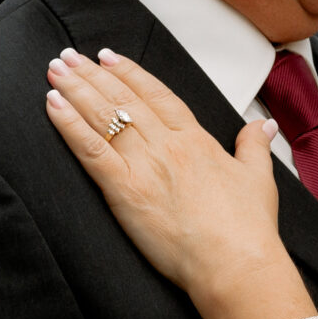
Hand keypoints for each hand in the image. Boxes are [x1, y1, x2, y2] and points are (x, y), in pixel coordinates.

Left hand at [44, 48, 285, 306]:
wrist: (236, 263)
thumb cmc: (248, 229)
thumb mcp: (258, 178)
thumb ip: (254, 146)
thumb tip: (264, 125)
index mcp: (196, 140)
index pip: (157, 95)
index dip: (130, 73)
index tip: (109, 57)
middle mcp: (167, 146)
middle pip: (124, 99)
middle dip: (92, 74)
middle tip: (69, 55)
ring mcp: (145, 166)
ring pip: (104, 117)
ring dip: (76, 89)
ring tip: (55, 69)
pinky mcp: (125, 191)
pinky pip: (91, 150)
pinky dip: (69, 125)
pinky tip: (53, 105)